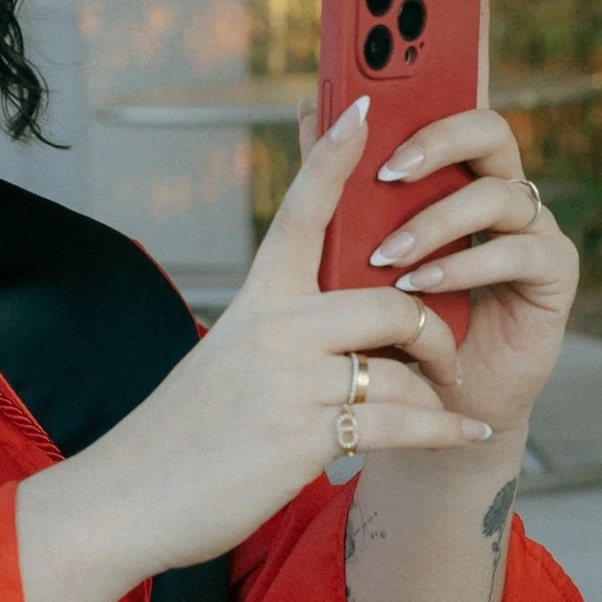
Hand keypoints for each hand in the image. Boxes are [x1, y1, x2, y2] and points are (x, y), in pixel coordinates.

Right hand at [12, 97, 494, 601]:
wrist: (132, 494)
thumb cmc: (187, 428)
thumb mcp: (232, 353)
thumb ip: (287, 326)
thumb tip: (359, 312)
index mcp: (258, 297)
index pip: (301, 208)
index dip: (334, 154)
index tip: (364, 107)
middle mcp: (276, 327)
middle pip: (390, 301)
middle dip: (431, 329)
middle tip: (439, 350)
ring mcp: (292, 381)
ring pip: (401, 367)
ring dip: (433, 392)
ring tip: (446, 405)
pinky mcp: (307, 436)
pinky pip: (404, 422)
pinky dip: (444, 430)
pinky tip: (469, 432)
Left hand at [346, 102, 579, 438]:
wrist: (428, 399)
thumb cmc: (393, 316)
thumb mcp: (356, 243)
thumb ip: (340, 178)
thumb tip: (312, 108)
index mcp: (460, 171)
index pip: (455, 105)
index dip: (434, 83)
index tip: (379, 94)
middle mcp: (502, 189)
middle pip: (490, 130)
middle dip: (437, 143)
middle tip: (387, 172)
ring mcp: (534, 227)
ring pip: (499, 194)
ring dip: (437, 222)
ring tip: (388, 255)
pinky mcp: (554, 271)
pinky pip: (519, 250)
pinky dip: (466, 265)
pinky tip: (424, 285)